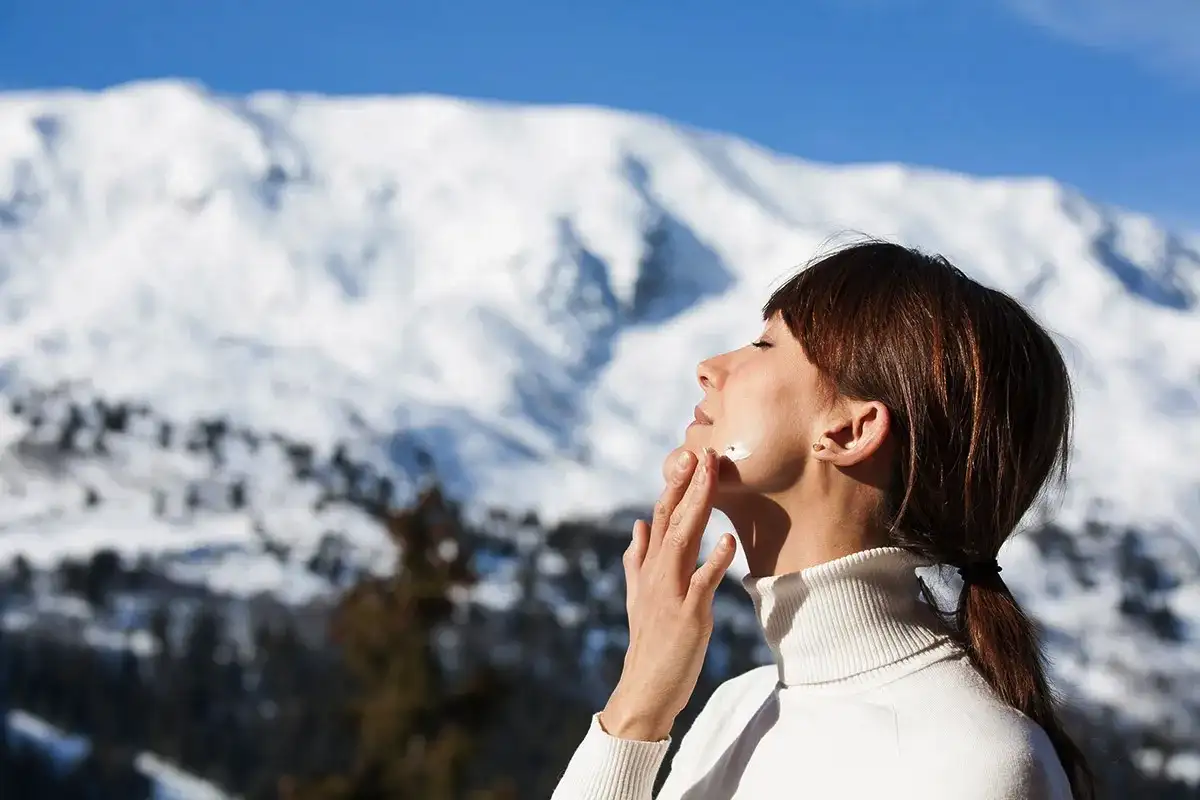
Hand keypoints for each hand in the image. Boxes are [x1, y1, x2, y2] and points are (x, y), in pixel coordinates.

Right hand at [600, 447, 737, 740]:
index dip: (674, 486)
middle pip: (671, 521)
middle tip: (703, 453)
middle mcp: (656, 574)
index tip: (689, 457)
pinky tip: (727, 540)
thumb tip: (637, 525)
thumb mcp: (638, 596)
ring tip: (711, 478)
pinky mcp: (688, 614)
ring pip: (683, 541)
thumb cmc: (649, 641)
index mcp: (648, 567)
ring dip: (698, 507)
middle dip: (688, 485)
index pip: (660, 517)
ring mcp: (670, 592)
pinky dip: (714, 560)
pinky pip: (702, 583)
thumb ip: (637, 559)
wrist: (645, 687)